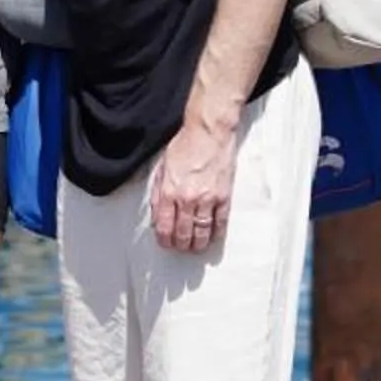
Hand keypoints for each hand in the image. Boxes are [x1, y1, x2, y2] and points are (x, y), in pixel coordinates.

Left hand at [150, 113, 238, 253]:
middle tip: (181, 247)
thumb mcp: (162, 168)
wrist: (208, 133)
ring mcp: (207, 199)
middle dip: (181, 245)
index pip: (164, 226)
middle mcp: (187, 199)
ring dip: (198, 244)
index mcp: (169, 191)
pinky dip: (215, 234)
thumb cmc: (184, 145)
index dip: (164, 239)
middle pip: (183, 234)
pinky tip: (212, 237)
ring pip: (202, 233)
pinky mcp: (224, 197)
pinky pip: (220, 223)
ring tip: (196, 246)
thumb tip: (157, 216)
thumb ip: (158, 193)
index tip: (166, 243)